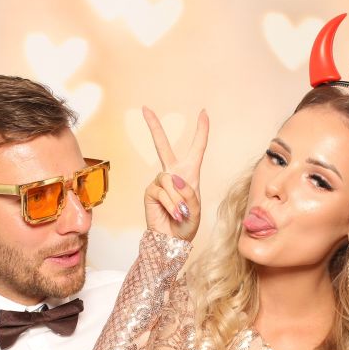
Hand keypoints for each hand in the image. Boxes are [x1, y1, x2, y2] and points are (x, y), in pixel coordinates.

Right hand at [142, 107, 208, 241]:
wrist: (172, 240)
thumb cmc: (187, 225)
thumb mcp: (195, 210)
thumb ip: (189, 194)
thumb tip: (173, 178)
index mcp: (190, 174)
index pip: (197, 148)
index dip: (201, 131)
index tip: (203, 113)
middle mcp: (173, 174)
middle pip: (162, 145)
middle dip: (154, 126)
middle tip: (145, 108)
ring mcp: (160, 181)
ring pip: (170, 181)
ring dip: (178, 199)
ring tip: (181, 213)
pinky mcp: (150, 191)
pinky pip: (162, 191)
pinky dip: (171, 204)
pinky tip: (174, 213)